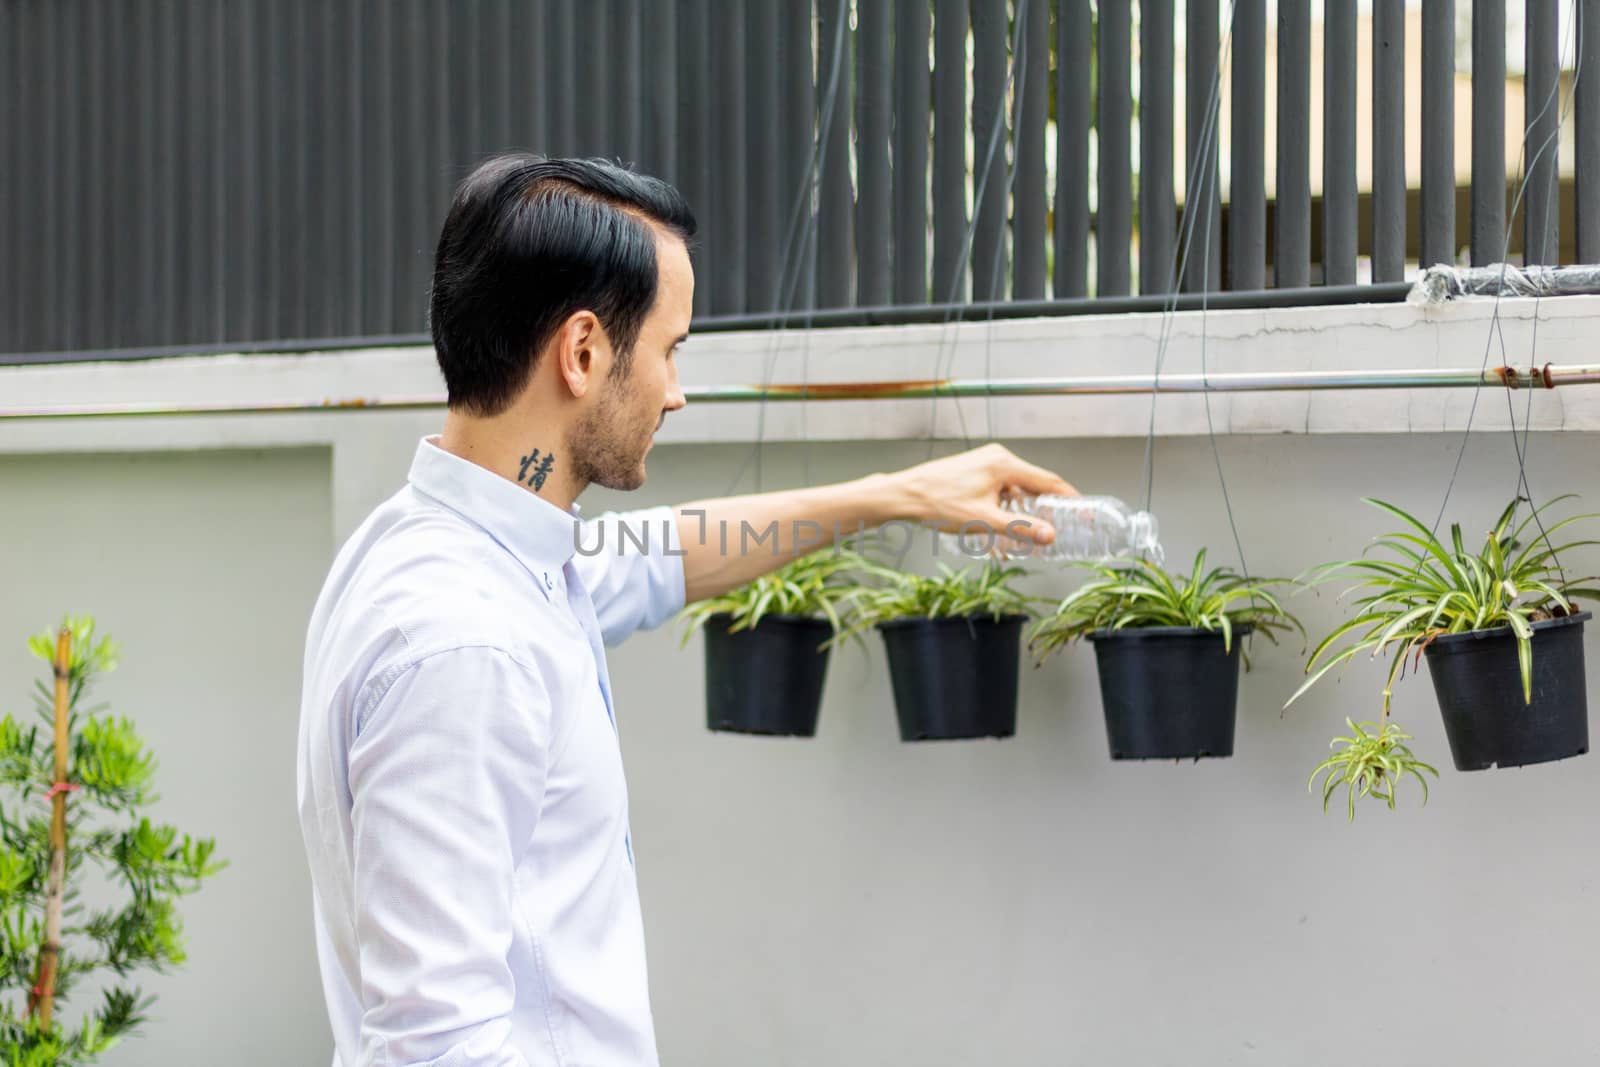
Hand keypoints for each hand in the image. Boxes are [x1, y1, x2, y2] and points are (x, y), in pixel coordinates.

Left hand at [890, 443, 1076, 544]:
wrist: (904, 496)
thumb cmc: (939, 504)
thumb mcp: (984, 521)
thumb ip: (1021, 528)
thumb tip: (1050, 535)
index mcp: (1004, 463)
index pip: (1048, 480)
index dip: (1069, 498)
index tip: (1084, 512)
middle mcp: (996, 457)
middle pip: (1034, 483)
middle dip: (1047, 506)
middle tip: (1061, 526)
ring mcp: (984, 462)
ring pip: (1016, 486)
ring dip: (1025, 508)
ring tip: (1031, 532)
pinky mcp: (974, 469)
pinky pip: (1001, 486)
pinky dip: (1008, 504)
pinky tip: (1005, 522)